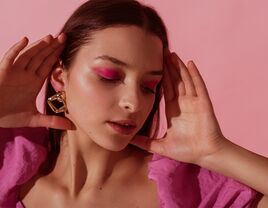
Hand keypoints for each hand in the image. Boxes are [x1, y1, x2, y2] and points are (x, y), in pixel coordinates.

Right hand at [0, 34, 73, 128]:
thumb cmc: (9, 116)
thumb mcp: (35, 119)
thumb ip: (53, 121)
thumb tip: (73, 127)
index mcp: (34, 82)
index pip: (48, 66)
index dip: (57, 57)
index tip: (67, 49)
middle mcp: (26, 75)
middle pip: (41, 57)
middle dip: (52, 47)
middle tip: (64, 37)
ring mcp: (15, 72)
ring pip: (29, 55)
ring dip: (38, 46)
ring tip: (50, 38)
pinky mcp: (3, 72)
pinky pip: (10, 58)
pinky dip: (17, 49)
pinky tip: (25, 40)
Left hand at [130, 50, 227, 164]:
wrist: (205, 155)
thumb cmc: (187, 151)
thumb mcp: (161, 145)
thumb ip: (146, 142)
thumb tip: (129, 140)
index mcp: (173, 110)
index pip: (165, 89)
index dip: (160, 77)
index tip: (153, 66)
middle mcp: (183, 103)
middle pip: (174, 81)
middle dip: (167, 67)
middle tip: (160, 51)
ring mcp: (194, 102)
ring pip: (185, 80)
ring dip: (178, 67)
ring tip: (171, 53)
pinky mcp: (203, 103)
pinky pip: (198, 86)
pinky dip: (194, 75)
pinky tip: (189, 63)